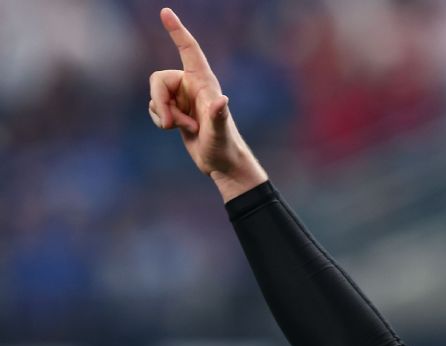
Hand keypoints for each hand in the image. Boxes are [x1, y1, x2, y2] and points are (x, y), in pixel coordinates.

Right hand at [148, 8, 265, 201]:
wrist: (221, 163)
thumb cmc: (224, 146)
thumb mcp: (219, 133)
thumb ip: (218, 116)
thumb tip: (220, 100)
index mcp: (204, 82)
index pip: (189, 50)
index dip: (177, 31)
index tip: (165, 12)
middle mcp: (192, 86)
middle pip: (158, 79)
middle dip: (159, 101)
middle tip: (172, 124)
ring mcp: (183, 98)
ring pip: (154, 96)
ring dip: (164, 115)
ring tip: (184, 128)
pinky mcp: (176, 110)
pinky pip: (155, 108)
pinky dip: (162, 120)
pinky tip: (179, 129)